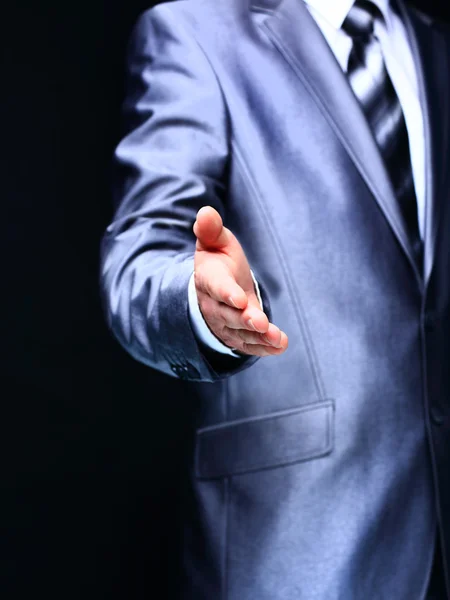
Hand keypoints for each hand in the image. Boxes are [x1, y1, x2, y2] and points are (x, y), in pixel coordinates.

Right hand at [193, 206, 287, 356]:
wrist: (214, 287)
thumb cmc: (218, 260)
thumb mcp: (214, 242)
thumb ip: (211, 229)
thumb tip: (206, 212)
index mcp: (209, 279)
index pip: (217, 286)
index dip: (227, 293)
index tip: (239, 299)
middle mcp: (215, 305)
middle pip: (229, 315)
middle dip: (245, 320)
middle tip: (261, 322)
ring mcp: (225, 323)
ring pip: (241, 333)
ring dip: (259, 337)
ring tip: (278, 338)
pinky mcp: (237, 335)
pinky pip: (249, 344)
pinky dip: (264, 347)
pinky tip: (280, 346)